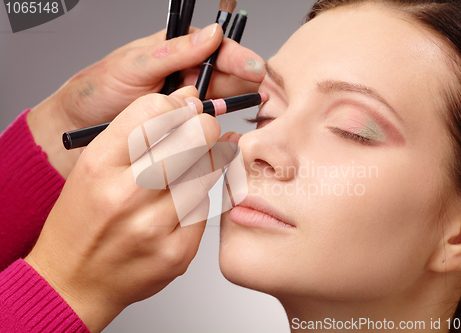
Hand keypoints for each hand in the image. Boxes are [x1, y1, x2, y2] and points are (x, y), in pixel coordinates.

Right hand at [25, 86, 241, 332]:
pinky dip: (200, 197)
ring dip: (207, 160)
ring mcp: (155, 226)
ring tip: (191, 165)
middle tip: (202, 130)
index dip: (177, 104)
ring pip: (209, 170)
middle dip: (205, 126)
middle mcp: (127, 194)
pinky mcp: (178, 252)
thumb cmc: (82, 221)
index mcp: (99, 165)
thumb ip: (139, 130)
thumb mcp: (94, 166)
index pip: (154, 110)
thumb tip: (188, 99)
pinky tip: (184, 200)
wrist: (73, 282)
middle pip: (195, 136)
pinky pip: (207, 207)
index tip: (183, 109)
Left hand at [27, 24, 264, 177]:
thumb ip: (173, 52)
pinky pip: (208, 129)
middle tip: (271, 97)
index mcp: (177, 54)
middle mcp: (186, 78)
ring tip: (258, 116)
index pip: (217, 52)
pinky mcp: (181, 130)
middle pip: (228, 79)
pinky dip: (222, 133)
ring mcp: (185, 105)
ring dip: (239, 110)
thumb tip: (212, 34)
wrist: (76, 128)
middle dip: (250, 86)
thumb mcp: (134, 66)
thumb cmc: (99, 90)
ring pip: (223, 105)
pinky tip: (230, 137)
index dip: (240, 59)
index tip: (257, 70)